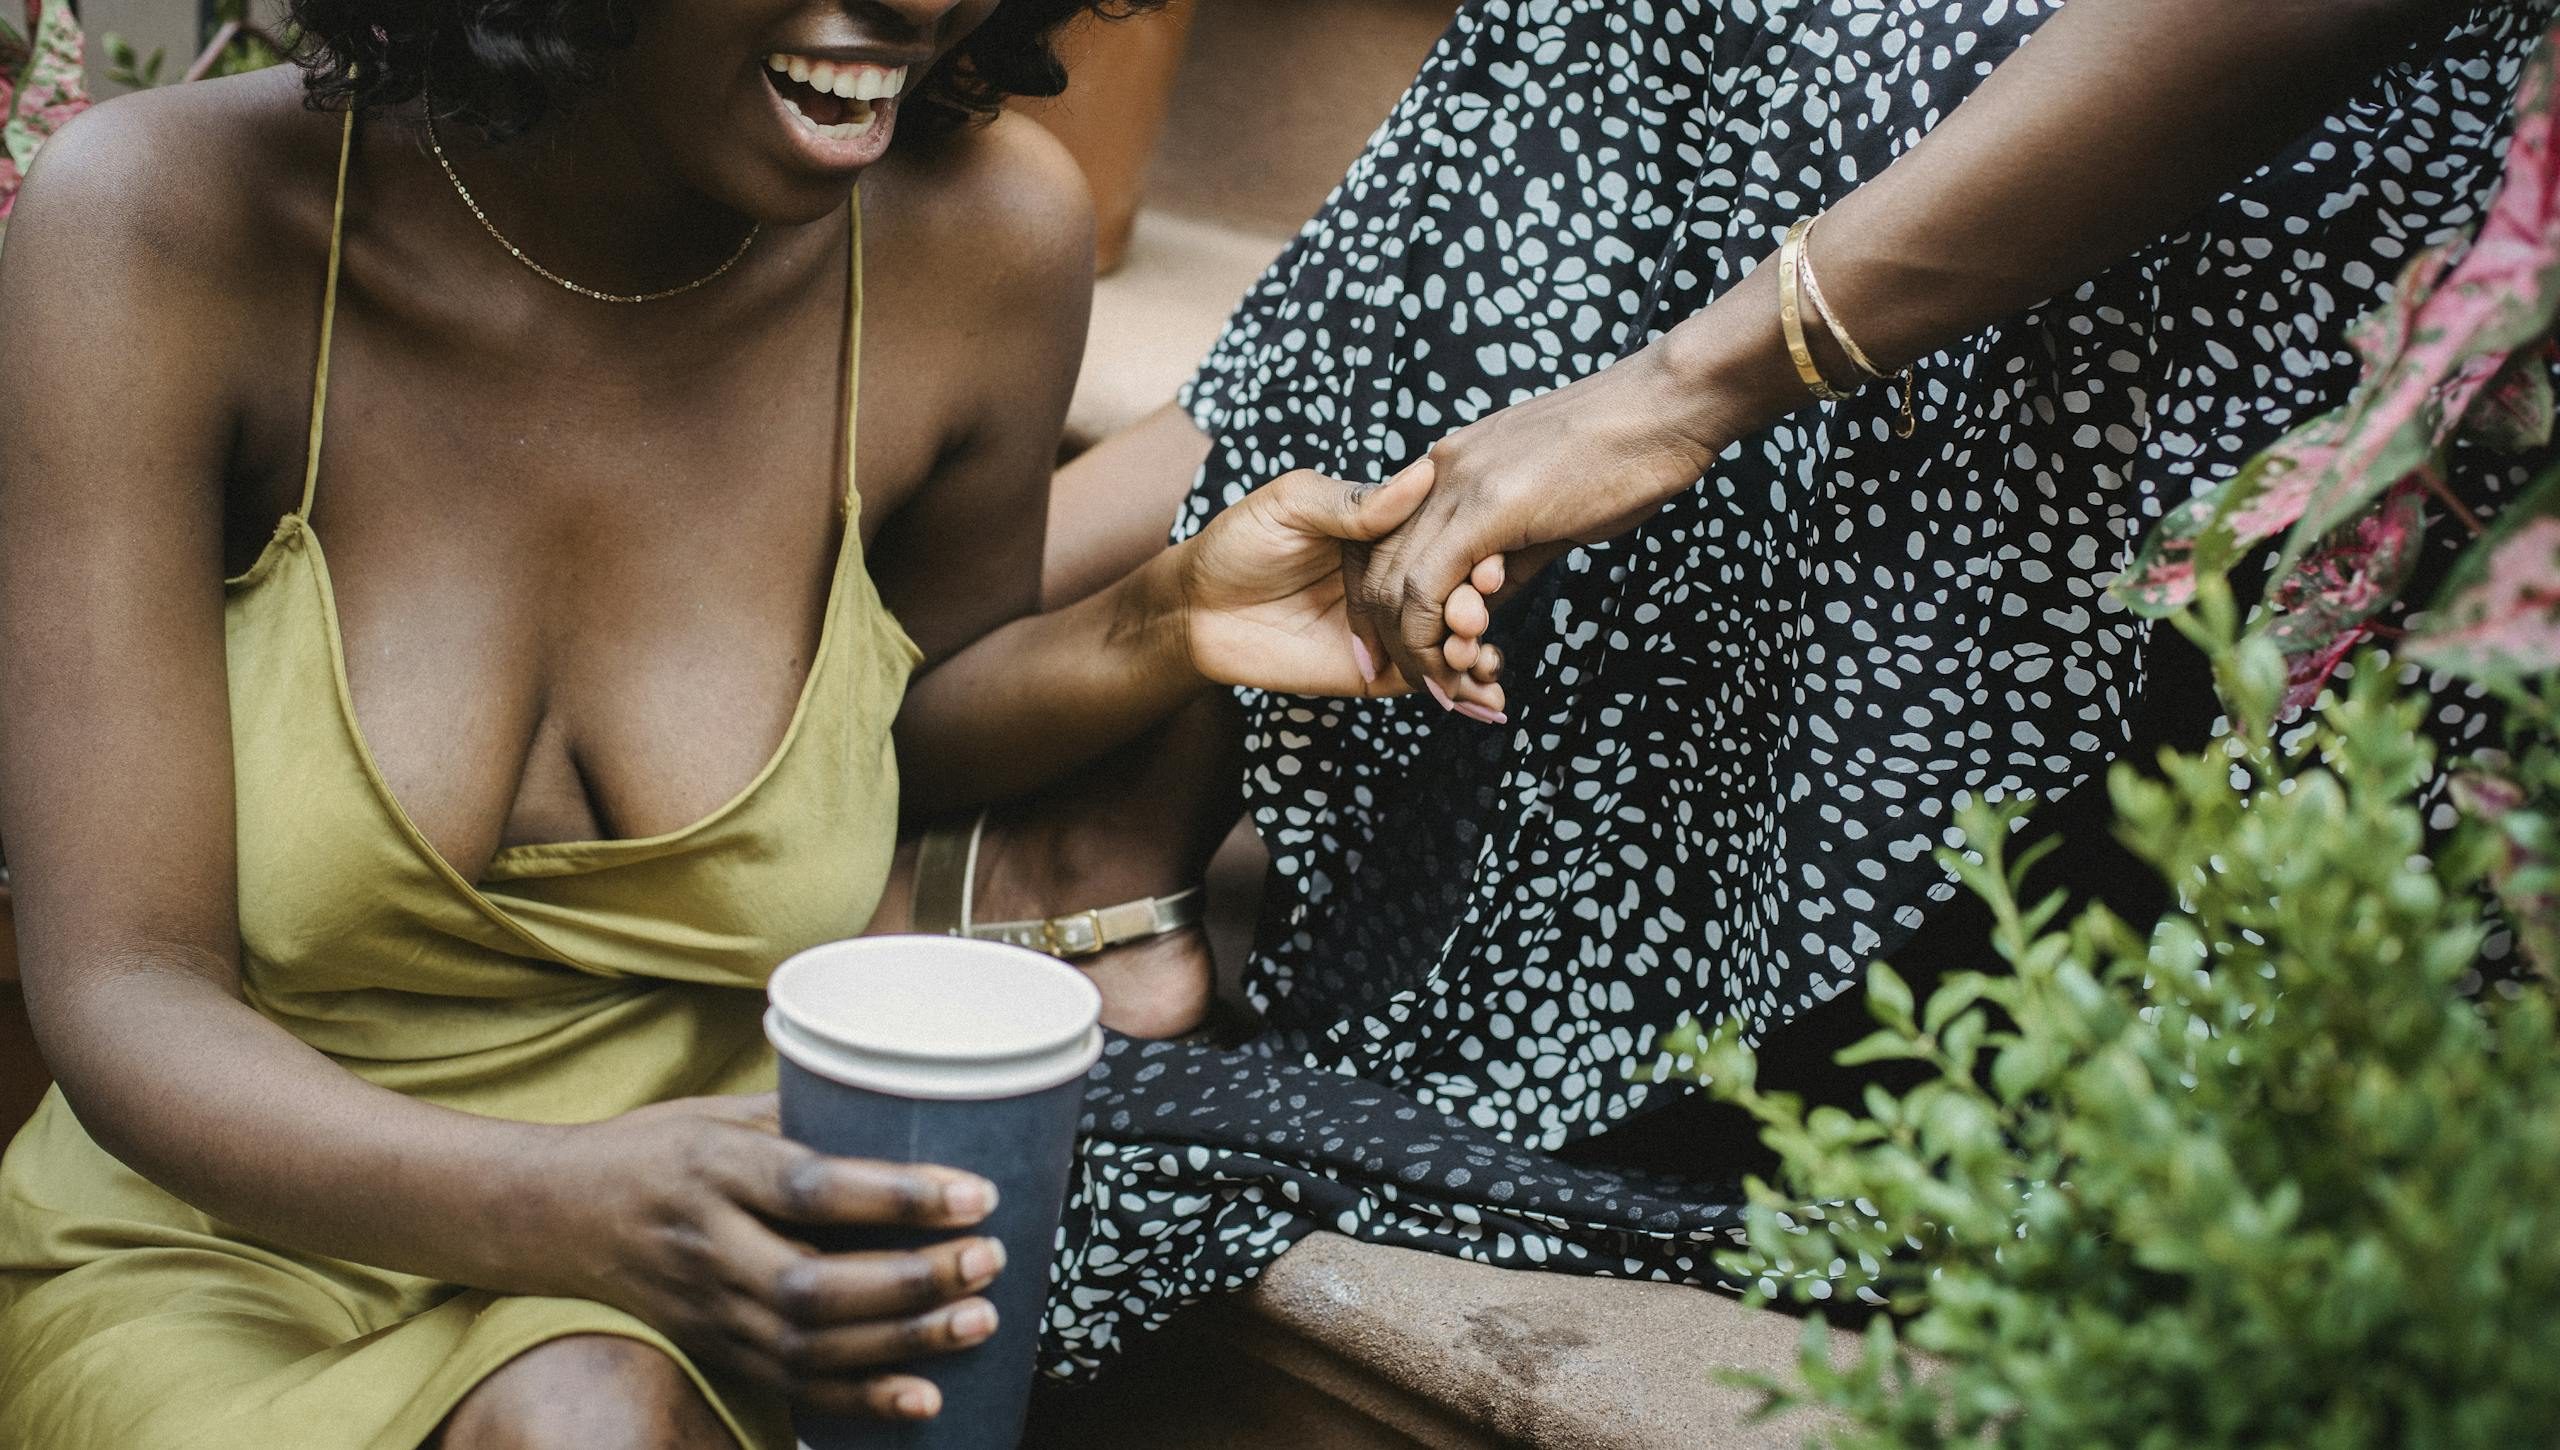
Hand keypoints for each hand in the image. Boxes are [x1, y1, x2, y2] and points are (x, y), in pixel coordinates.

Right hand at [528, 1094, 1006, 1422]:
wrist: (552, 1215)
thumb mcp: (717, 1112)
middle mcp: (707, 1245)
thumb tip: (907, 1107)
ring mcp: (707, 1309)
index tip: (974, 1193)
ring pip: (809, 1346)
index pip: (812, 1190)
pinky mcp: (714, 1350)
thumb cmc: (656, 1148)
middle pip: (814, 1283)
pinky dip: (860, 1401)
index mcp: (713, 1168)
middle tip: (987, 1259)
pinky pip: (791, 1387)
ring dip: (903, 1343)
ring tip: (979, 1320)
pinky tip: (923, 1398)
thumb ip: (803, 1116)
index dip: (898, 1196)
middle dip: (913, 1281)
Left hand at [1174, 461, 1504, 703]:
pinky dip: (1464, 693)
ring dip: (1479, 652)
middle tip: (1474, 616)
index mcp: (1385, 531)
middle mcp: (1395, 579)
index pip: (1447, 540)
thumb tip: (1424, 474)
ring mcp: (1390, 627)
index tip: (1491, 567)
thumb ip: (1355, 501)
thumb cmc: (1238, 543)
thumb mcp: (1293, 504)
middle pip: (1458, 595)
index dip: (1475, 554)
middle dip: (1477, 610)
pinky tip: (1487, 700)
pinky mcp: (1378, 672)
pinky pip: (1427, 682)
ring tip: (1482, 659)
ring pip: (1451, 642)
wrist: (1197, 611)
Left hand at [1344, 344, 1720, 711]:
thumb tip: (1480, 606)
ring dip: (1415, 650)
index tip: (1403, 653)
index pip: (1385, 546)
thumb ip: (1504, 559)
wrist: (1666, 406)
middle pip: (1378, 569)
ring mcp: (1457, 485)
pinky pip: (1430, 584)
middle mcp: (1437, 472)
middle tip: (1422, 686)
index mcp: (1448, 468)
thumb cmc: (1623, 456)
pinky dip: (1434, 637)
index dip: (1383, 607)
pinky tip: (1456, 668)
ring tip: (1444, 689)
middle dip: (1390, 639)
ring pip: (1396, 584)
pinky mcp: (1487, 506)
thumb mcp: (1546, 514)